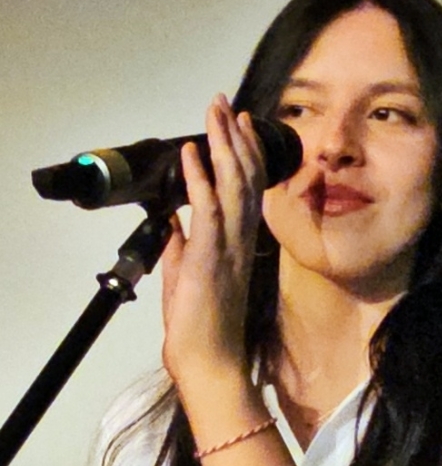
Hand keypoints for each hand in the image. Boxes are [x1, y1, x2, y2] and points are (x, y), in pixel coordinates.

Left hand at [161, 94, 265, 389]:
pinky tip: (194, 151)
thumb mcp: (189, 277)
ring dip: (224, 146)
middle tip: (227, 104)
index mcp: (237, 245)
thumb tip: (173, 220)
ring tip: (218, 112)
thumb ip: (183, 245)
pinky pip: (208, 210)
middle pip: (245, 178)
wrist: (209, 361)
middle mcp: (241, 240)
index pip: (245, 190)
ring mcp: (229, 247)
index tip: (237, 127)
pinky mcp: (211, 256)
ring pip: (233, 186)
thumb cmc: (201, 326)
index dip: (243, 155)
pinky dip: (200, 178)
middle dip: (236, 138)